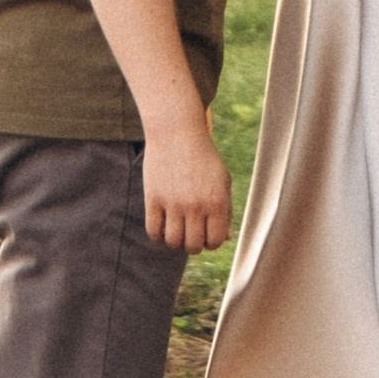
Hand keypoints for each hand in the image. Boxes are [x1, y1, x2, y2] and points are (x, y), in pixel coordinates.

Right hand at [140, 119, 232, 253]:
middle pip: (192, 246)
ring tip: (176, 228)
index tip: (205, 232)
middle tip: (190, 231)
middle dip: (192, 243)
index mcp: (217, 201)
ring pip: (172, 241)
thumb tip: (225, 238)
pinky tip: (162, 224)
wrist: (177, 132)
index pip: (215, 241)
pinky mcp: (153, 198)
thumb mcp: (221, 180)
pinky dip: (158, 234)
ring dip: (175, 240)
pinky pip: (153, 231)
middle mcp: (195, 204)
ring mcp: (173, 202)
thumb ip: (225, 210)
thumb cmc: (203, 158)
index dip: (210, 241)